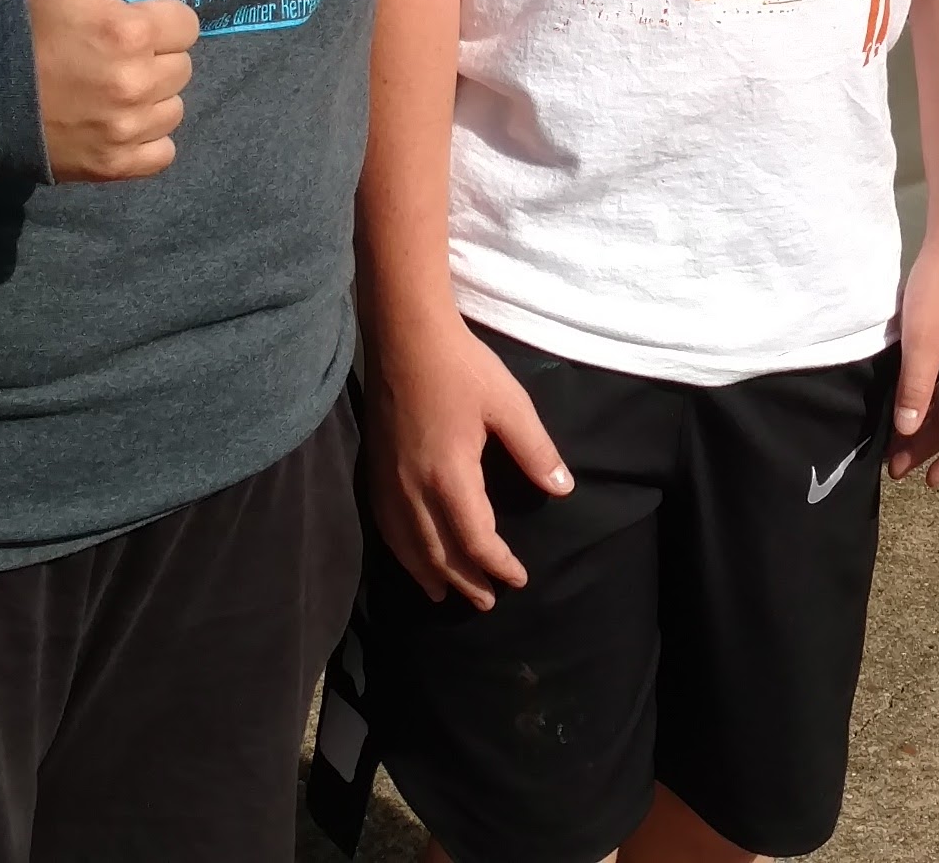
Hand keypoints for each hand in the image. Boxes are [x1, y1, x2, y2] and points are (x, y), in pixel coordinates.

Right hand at [30, 0, 197, 181]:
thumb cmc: (26, 28)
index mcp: (132, 31)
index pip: (186, 24)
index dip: (157, 21)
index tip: (125, 24)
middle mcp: (138, 83)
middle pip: (182, 66)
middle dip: (154, 58)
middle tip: (112, 56)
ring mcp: (128, 128)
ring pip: (174, 108)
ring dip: (152, 99)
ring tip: (111, 88)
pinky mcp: (117, 165)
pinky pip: (163, 152)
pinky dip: (146, 142)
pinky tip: (116, 123)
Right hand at [366, 313, 568, 606]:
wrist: (405, 336)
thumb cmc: (461, 368)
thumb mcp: (509, 405)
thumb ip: (536, 451)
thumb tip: (562, 490)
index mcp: (450, 477)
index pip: (476, 540)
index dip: (498, 565)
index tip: (518, 579)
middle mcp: (414, 489)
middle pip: (439, 554)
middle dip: (465, 582)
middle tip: (486, 603)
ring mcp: (389, 483)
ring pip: (408, 546)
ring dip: (429, 575)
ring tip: (444, 596)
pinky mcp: (376, 471)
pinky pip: (386, 527)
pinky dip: (402, 552)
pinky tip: (411, 557)